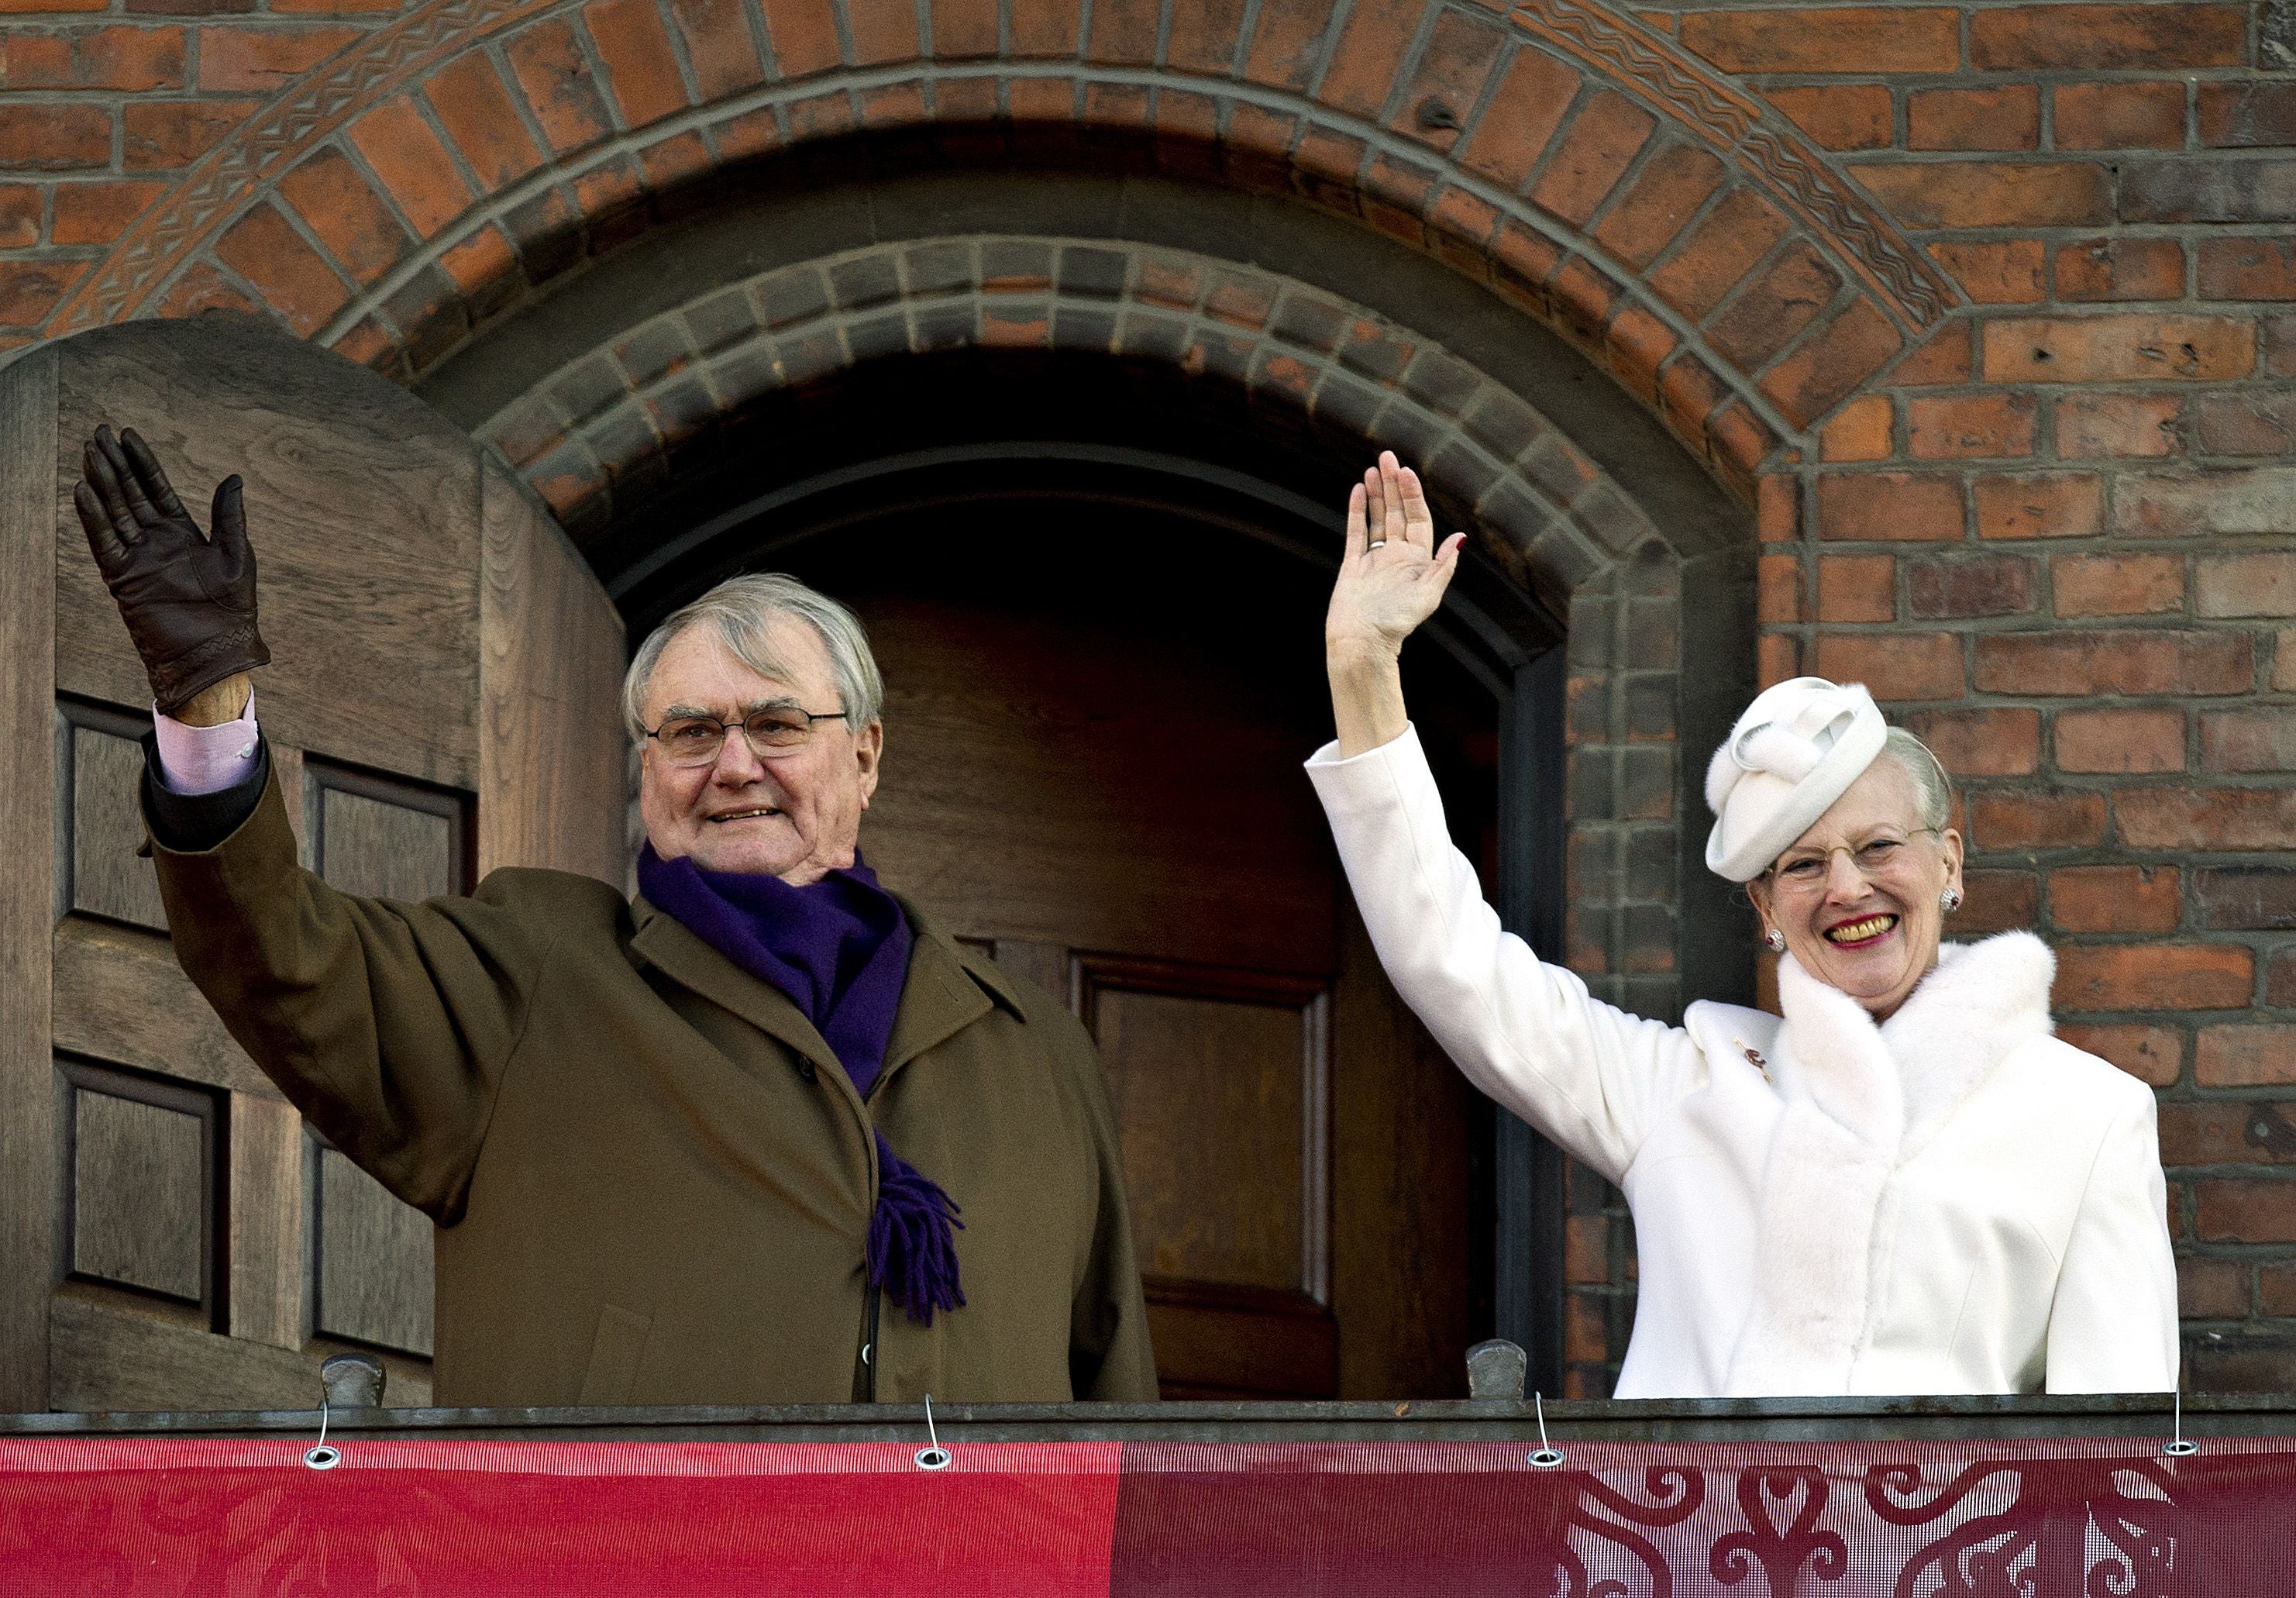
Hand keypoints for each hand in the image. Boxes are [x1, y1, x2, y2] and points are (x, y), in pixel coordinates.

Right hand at [75, 425, 269, 715]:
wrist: (214, 650)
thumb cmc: (232, 608)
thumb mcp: (236, 555)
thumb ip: (229, 517)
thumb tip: (233, 478)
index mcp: (183, 533)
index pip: (156, 488)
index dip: (142, 461)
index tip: (127, 434)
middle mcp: (156, 541)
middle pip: (129, 494)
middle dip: (115, 463)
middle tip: (98, 432)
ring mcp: (138, 557)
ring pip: (114, 512)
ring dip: (101, 482)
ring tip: (89, 452)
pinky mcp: (123, 577)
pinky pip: (104, 542)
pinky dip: (94, 517)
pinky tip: (83, 490)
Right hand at [1323, 451, 1465, 666]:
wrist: (1362, 642)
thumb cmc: (1397, 623)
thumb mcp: (1428, 596)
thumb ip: (1442, 566)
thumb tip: (1460, 537)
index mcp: (1418, 562)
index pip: (1418, 519)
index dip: (1413, 495)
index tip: (1406, 472)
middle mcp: (1397, 557)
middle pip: (1397, 513)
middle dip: (1393, 485)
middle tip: (1386, 457)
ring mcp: (1374, 560)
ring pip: (1377, 518)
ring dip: (1377, 493)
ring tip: (1372, 468)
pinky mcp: (1353, 565)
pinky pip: (1356, 532)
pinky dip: (1357, 511)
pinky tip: (1359, 490)